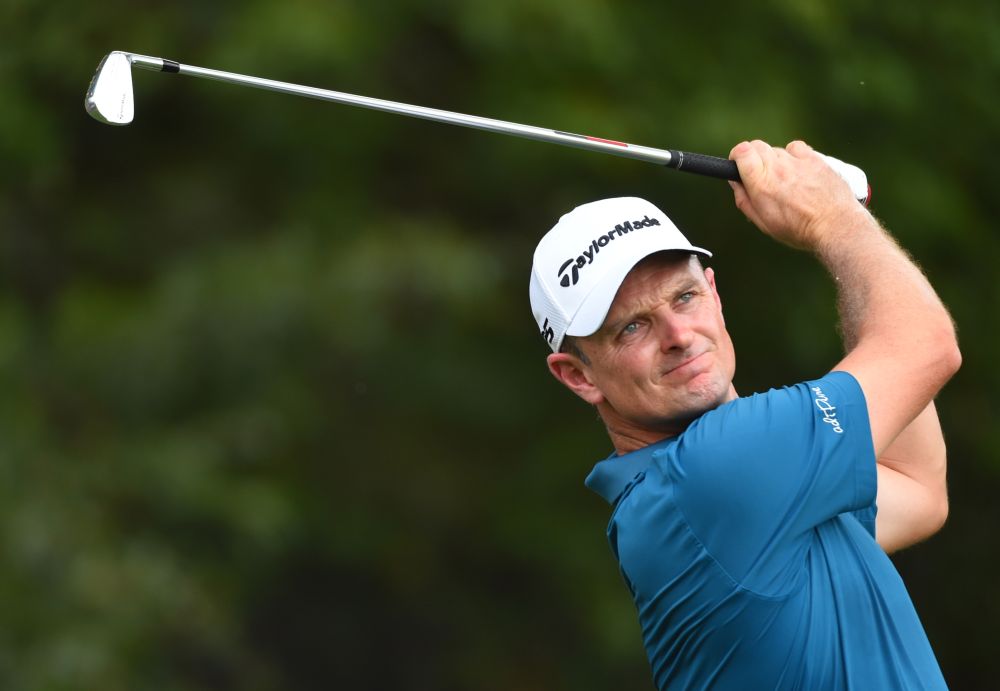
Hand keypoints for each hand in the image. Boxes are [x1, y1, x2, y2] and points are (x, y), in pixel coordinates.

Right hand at [728, 140, 865, 251]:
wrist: (835, 226)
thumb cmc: (799, 229)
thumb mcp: (763, 223)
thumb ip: (744, 200)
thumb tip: (735, 183)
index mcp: (761, 184)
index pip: (742, 151)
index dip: (736, 155)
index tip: (737, 163)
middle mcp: (777, 168)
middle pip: (756, 145)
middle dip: (752, 156)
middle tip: (757, 173)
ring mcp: (797, 162)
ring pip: (776, 149)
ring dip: (774, 160)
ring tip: (783, 180)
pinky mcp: (814, 159)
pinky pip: (796, 147)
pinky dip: (792, 155)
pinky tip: (797, 168)